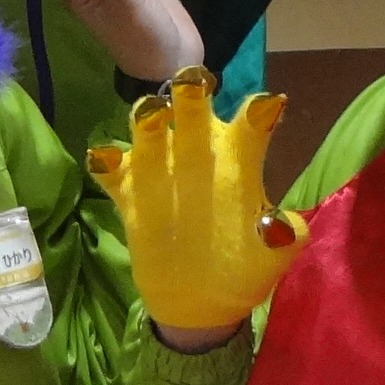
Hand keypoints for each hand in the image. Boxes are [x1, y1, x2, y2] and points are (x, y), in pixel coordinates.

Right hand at [89, 68, 298, 343]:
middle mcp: (199, 155)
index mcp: (239, 162)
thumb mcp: (268, 259)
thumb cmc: (242, 267)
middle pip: (194, 112)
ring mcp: (161, 172)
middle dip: (192, 94)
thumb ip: (278, 239)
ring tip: (151, 114)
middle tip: (193, 83)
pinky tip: (106, 162)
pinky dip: (108, 164)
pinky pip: (113, 172)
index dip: (256, 115)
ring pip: (150, 131)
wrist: (200, 301)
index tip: (264, 106)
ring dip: (148, 118)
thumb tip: (278, 225)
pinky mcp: (131, 195)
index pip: (250, 128)